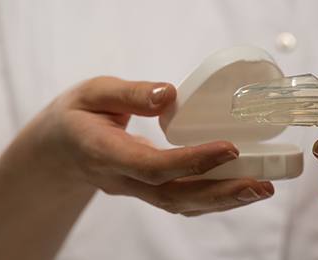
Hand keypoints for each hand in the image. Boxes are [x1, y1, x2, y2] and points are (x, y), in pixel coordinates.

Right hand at [19, 76, 273, 215]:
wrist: (57, 152)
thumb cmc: (74, 118)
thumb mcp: (91, 93)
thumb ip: (127, 94)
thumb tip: (168, 94)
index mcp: (104, 153)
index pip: (152, 166)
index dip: (191, 161)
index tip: (228, 148)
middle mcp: (122, 180)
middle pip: (174, 196)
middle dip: (220, 193)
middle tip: (261, 184)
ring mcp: (134, 190)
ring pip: (180, 204)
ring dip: (223, 201)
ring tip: (261, 189)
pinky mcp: (146, 190)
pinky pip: (180, 200)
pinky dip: (212, 198)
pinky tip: (239, 188)